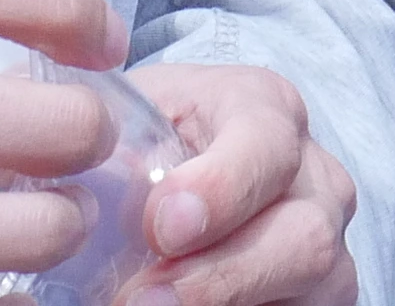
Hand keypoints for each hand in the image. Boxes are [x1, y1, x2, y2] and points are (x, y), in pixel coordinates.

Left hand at [125, 62, 355, 305]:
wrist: (192, 160)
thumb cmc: (157, 136)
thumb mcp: (134, 116)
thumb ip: (113, 135)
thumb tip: (66, 175)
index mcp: (268, 108)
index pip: (268, 145)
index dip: (220, 190)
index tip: (160, 227)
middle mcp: (316, 175)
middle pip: (306, 236)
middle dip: (222, 277)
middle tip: (142, 298)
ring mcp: (328, 240)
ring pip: (317, 286)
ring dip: (230, 305)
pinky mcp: (327, 292)